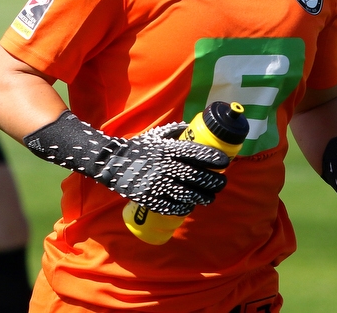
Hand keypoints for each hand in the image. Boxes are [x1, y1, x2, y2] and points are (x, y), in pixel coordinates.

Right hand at [24, 112, 228, 215]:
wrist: (111, 162)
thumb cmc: (137, 148)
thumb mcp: (155, 136)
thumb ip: (173, 132)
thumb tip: (190, 128)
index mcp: (168, 148)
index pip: (197, 152)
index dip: (214, 158)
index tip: (225, 161)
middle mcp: (165, 165)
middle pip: (198, 176)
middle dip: (214, 181)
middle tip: (222, 183)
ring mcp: (157, 183)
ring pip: (189, 193)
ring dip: (204, 197)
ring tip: (211, 197)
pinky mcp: (149, 198)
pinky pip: (173, 206)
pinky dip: (185, 207)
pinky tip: (191, 206)